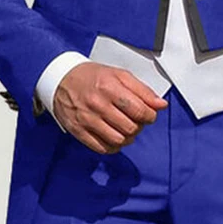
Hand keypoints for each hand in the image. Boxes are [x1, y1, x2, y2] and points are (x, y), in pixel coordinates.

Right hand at [53, 62, 168, 153]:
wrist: (61, 80)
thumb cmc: (92, 76)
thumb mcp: (119, 75)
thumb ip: (142, 90)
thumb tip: (161, 104)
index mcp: (109, 87)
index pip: (139, 110)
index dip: (150, 116)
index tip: (149, 114)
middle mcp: (98, 104)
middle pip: (130, 127)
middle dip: (139, 126)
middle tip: (137, 121)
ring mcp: (87, 119)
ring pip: (118, 140)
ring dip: (128, 138)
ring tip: (127, 129)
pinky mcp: (79, 131)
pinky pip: (102, 148)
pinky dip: (113, 146)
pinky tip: (114, 136)